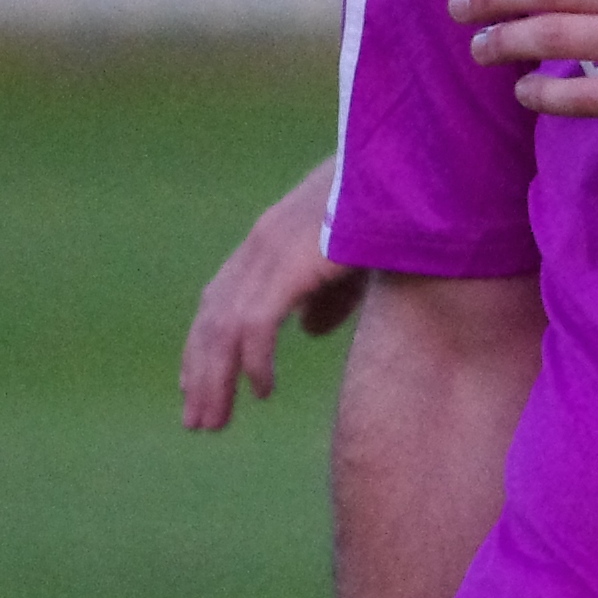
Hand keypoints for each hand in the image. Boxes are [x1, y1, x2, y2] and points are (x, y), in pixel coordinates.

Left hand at [180, 159, 364, 429]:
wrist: (403, 175)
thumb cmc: (386, 211)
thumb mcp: (351, 259)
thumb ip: (327, 295)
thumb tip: (307, 331)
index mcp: (269, 239)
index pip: (218, 299)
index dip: (203, 345)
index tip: (194, 385)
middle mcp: (259, 245)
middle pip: (212, 319)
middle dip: (201, 372)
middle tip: (197, 421)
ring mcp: (270, 252)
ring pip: (225, 328)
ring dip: (216, 379)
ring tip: (214, 422)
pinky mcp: (289, 263)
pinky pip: (257, 323)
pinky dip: (253, 361)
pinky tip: (262, 390)